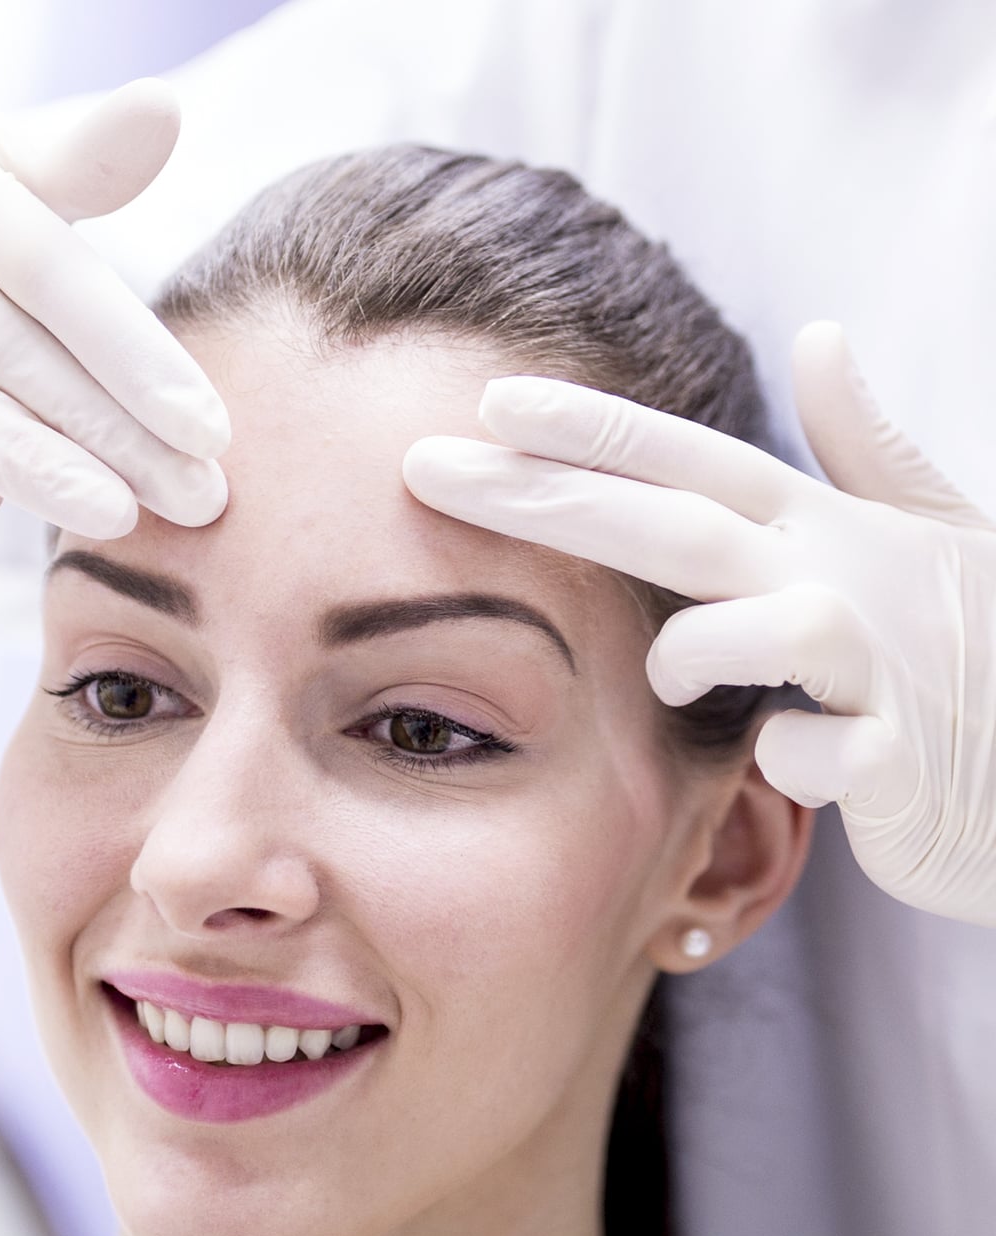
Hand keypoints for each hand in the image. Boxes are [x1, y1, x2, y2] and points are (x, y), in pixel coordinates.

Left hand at [402, 321, 995, 922]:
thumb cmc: (980, 652)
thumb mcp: (934, 534)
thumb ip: (864, 445)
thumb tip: (818, 336)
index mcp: (827, 530)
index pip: (692, 464)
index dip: (594, 429)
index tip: (490, 400)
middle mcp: (842, 580)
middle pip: (675, 524)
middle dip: (545, 494)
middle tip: (426, 468)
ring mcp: (878, 670)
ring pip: (755, 628)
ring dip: (693, 653)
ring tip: (682, 681)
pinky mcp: (901, 765)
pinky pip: (815, 753)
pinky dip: (792, 759)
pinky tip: (795, 768)